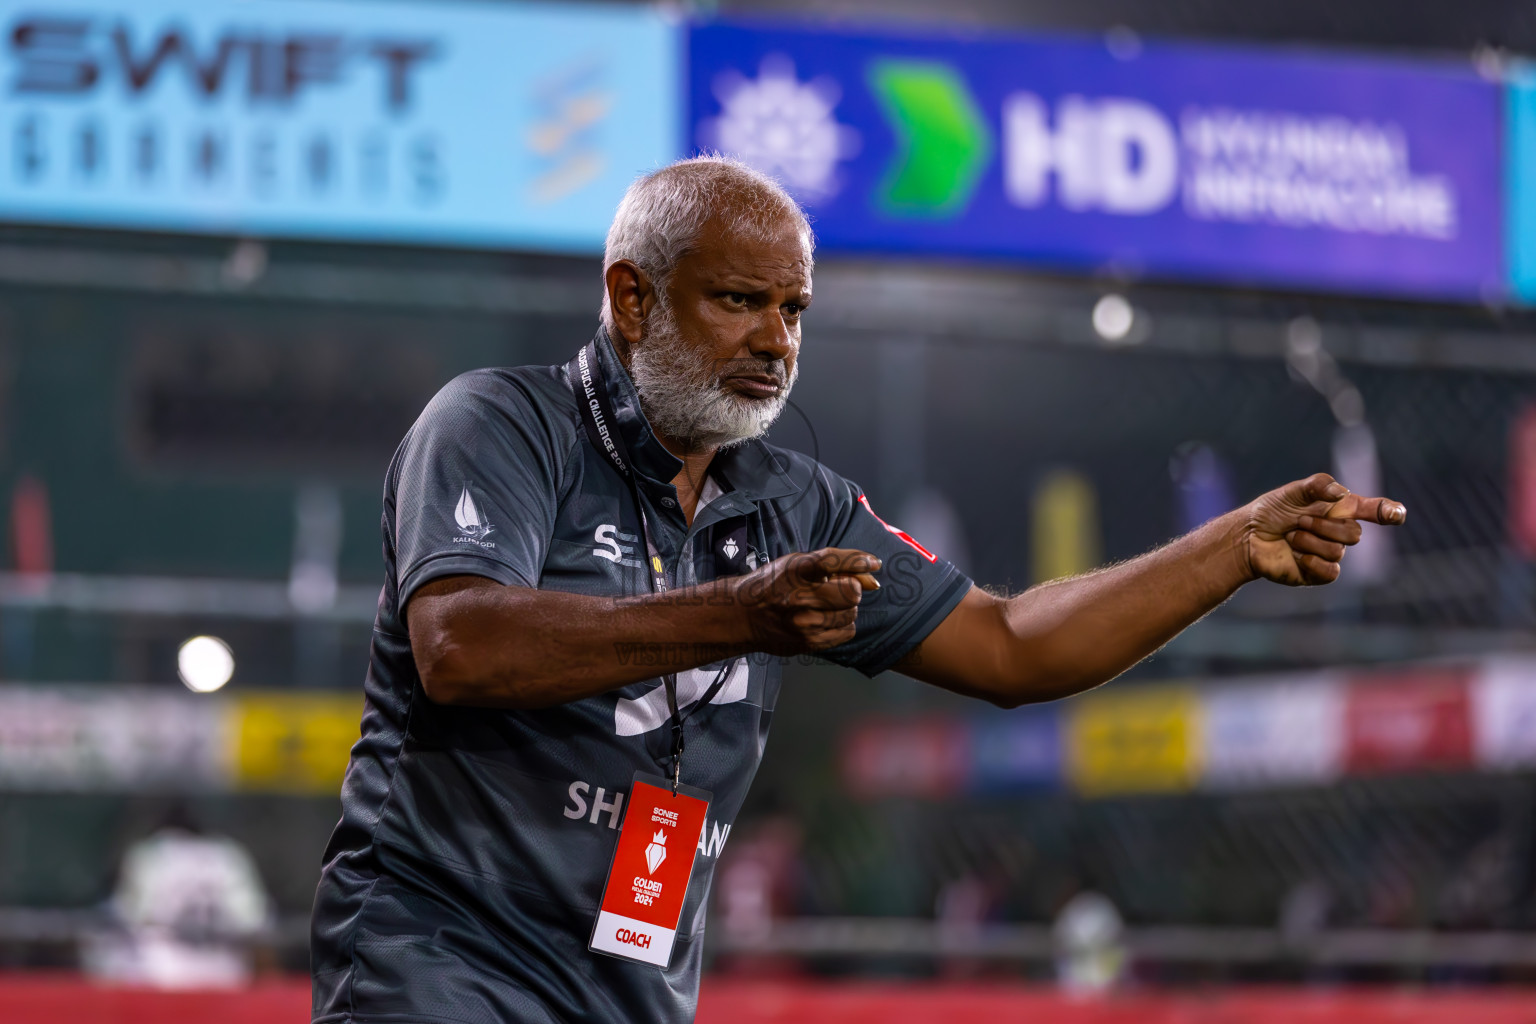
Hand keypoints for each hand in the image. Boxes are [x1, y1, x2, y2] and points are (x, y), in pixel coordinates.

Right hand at [733, 547, 880, 653]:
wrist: (743, 616)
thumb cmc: (774, 585)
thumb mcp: (797, 564)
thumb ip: (835, 567)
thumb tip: (873, 577)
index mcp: (795, 571)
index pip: (833, 561)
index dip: (858, 560)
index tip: (874, 563)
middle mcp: (798, 598)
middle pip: (851, 592)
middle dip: (851, 589)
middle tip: (839, 589)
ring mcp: (803, 623)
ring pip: (851, 614)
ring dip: (846, 608)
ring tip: (828, 605)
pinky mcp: (807, 643)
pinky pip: (846, 632)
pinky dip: (843, 625)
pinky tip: (826, 619)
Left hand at [1239, 473, 1405, 586]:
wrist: (1248, 536)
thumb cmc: (1272, 511)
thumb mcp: (1293, 491)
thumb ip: (1318, 485)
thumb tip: (1341, 493)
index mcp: (1340, 509)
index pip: (1374, 510)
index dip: (1389, 512)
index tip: (1398, 513)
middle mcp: (1339, 532)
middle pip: (1354, 534)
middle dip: (1323, 526)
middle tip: (1299, 521)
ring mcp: (1330, 553)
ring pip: (1338, 551)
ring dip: (1309, 541)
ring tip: (1291, 536)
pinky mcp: (1319, 573)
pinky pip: (1331, 571)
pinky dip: (1311, 560)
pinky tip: (1295, 555)